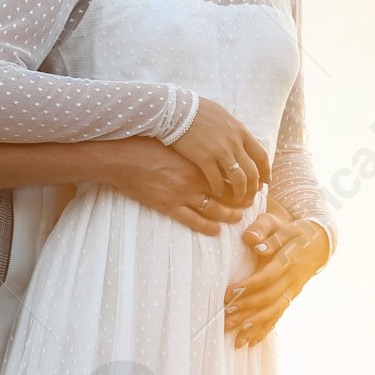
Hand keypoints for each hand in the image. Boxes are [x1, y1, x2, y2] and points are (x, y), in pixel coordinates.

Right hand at [88, 136, 243, 235]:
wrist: (123, 157)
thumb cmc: (149, 146)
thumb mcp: (179, 145)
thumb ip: (196, 149)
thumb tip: (212, 149)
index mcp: (199, 163)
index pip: (230, 175)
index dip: (243, 182)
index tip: (250, 184)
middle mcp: (194, 180)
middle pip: (227, 194)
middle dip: (241, 200)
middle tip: (249, 203)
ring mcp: (182, 195)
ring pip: (214, 210)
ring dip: (228, 215)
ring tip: (237, 217)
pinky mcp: (169, 206)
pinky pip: (193, 221)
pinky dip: (207, 227)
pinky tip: (216, 230)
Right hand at [171, 98, 270, 207]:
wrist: (178, 109)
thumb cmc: (199, 110)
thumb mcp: (224, 116)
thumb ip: (234, 130)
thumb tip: (241, 137)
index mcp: (241, 131)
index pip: (261, 156)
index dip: (265, 171)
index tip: (264, 181)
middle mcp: (234, 142)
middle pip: (252, 171)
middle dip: (254, 187)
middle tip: (251, 196)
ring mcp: (220, 151)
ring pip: (238, 179)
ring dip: (240, 192)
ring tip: (237, 199)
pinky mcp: (204, 158)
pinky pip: (217, 180)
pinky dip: (219, 189)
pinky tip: (217, 193)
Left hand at [224, 204, 330, 346]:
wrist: (320, 243)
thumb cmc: (294, 231)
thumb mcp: (281, 225)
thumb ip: (266, 230)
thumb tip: (253, 241)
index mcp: (289, 260)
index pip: (268, 277)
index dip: (249, 287)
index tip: (230, 294)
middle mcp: (292, 279)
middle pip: (269, 298)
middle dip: (247, 310)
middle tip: (226, 319)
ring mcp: (293, 291)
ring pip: (274, 312)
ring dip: (254, 326)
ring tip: (236, 339)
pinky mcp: (290, 298)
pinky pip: (278, 316)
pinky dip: (264, 330)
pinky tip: (250, 342)